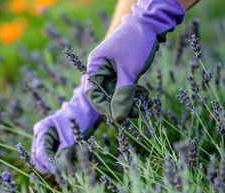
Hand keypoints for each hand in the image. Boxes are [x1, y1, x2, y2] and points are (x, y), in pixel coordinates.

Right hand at [31, 75, 99, 173]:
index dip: (49, 164)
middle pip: (37, 157)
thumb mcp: (71, 139)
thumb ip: (63, 154)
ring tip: (63, 172)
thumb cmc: (77, 123)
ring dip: (50, 167)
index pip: (41, 152)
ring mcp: (42, 140)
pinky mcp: (48, 144)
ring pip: (40, 159)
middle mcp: (39, 135)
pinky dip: (53, 163)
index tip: (59, 173)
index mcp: (42, 130)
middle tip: (61, 175)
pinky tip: (62, 167)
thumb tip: (59, 171)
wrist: (82, 112)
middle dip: (47, 167)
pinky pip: (47, 157)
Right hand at [85, 0, 184, 121]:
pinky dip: (132, 93)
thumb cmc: (137, 43)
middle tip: (136, 112)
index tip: (118, 118)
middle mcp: (99, 69)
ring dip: (129, 100)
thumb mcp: (130, 71)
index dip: (104, 108)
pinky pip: (123, 87)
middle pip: (104, 95)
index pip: (93, 94)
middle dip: (120, 105)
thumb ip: (123, 95)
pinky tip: (144, 94)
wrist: (150, 23)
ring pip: (115, 93)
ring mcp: (110, 70)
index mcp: (95, 66)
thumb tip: (118, 118)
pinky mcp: (120, 70)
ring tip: (144, 102)